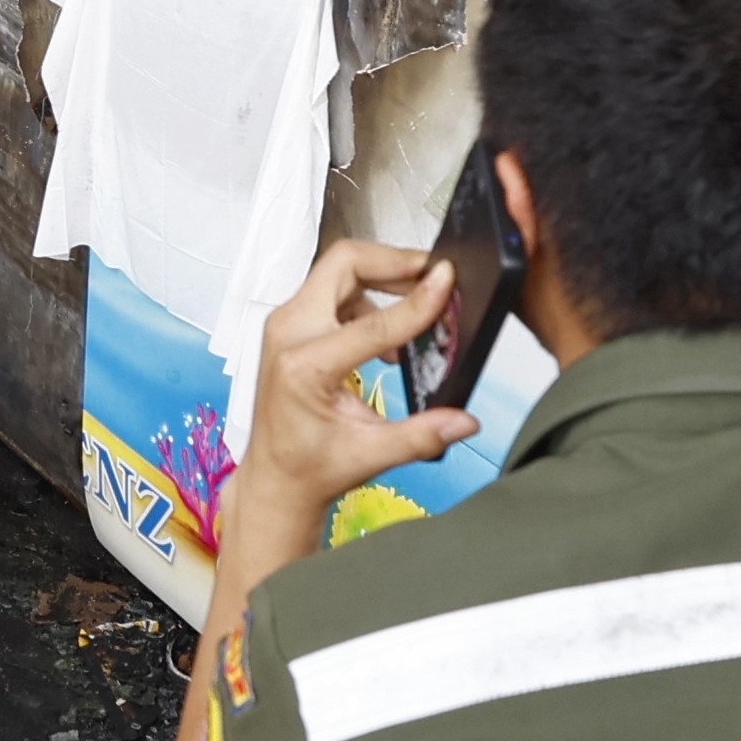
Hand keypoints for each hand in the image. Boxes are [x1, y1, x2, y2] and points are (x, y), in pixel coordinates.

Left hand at [220, 238, 480, 559]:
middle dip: (394, 261)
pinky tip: (389, 332)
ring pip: (337, 270)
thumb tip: (465, 421)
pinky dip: (367, 295)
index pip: (373, 321)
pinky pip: (331, 288)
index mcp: (304, 367)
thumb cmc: (310, 466)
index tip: (447, 280)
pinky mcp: (290, 325)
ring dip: (382, 276)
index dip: (417, 299)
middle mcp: (287, 335)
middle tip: (433, 273)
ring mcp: (284, 325)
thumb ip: (422, 435)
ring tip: (418, 302)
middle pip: (343, 263)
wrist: (275, 478)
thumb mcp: (371, 454)